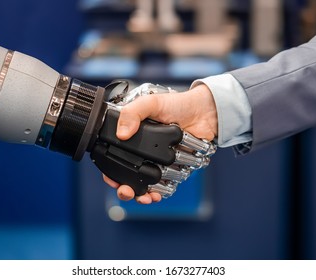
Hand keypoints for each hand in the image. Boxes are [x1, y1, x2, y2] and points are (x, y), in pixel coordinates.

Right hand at [104, 84, 217, 203]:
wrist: (204, 112)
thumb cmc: (177, 105)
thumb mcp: (151, 103)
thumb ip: (132, 113)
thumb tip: (121, 134)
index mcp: (133, 137)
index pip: (115, 157)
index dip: (111, 171)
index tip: (112, 180)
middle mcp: (143, 152)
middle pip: (127, 177)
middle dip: (124, 189)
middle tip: (126, 191)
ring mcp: (158, 162)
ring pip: (144, 185)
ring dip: (141, 194)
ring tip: (143, 196)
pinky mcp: (172, 169)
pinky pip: (163, 186)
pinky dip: (158, 192)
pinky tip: (156, 195)